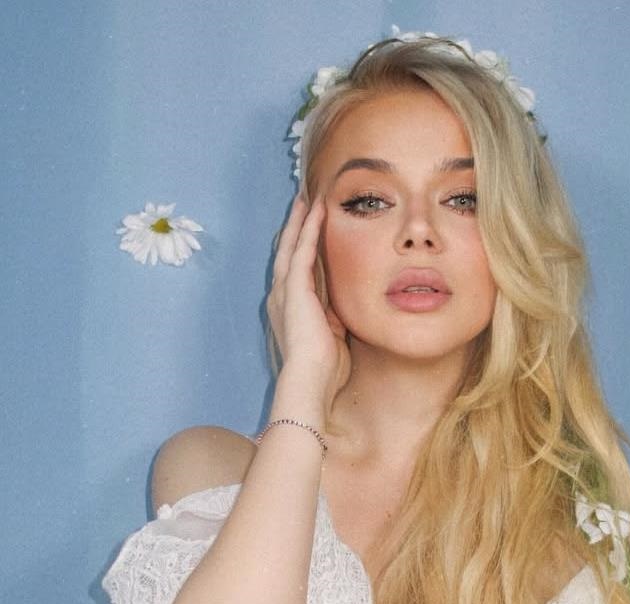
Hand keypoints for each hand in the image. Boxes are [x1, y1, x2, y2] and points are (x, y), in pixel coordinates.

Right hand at [266, 194, 350, 413]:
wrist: (311, 381)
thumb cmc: (326, 368)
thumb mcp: (334, 335)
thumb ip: (336, 317)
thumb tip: (347, 309)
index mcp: (291, 308)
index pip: (296, 268)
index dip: (302, 245)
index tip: (311, 226)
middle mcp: (282, 295)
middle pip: (288, 250)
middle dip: (295, 225)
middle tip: (303, 200)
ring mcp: (285, 290)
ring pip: (291, 244)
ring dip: (299, 219)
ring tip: (307, 196)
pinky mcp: (294, 288)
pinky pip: (302, 250)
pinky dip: (308, 228)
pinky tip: (316, 210)